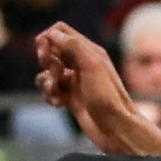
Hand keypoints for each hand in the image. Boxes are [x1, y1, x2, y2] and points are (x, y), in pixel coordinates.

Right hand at [34, 20, 139, 143]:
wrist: (115, 128)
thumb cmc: (107, 97)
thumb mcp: (92, 65)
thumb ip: (73, 46)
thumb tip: (52, 34)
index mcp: (88, 51)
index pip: (60, 31)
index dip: (47, 38)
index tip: (45, 53)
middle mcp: (80, 63)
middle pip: (51, 50)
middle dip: (46, 60)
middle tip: (54, 74)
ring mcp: (74, 81)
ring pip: (48, 72)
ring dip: (46, 81)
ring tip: (56, 93)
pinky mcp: (70, 98)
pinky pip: (51, 90)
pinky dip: (50, 95)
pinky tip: (59, 104)